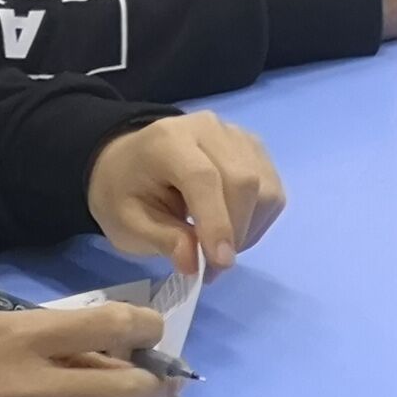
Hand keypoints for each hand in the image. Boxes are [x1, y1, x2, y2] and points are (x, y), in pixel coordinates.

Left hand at [86, 114, 285, 281]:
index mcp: (168, 140)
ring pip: (265, 186)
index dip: (216, 221)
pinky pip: (271, 189)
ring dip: (249, 228)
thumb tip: (195, 264)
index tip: (219, 264)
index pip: (204, 178)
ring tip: (218, 248)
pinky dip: (257, 219)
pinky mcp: (254, 149)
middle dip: (235, 231)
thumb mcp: (126, 223)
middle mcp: (209, 128)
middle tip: (213, 268)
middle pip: (243, 179)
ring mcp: (237, 135)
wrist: (129, 162)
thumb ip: (161, 239)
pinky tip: (231, 229)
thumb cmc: (125, 193)